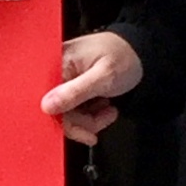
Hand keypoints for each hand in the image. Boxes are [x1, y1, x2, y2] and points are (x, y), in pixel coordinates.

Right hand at [41, 31, 143, 146]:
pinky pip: (75, 109)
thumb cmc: (123, 56)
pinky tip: (105, 108)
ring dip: (90, 119)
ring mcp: (65, 81)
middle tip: (104, 120)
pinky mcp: (73, 88)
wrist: (139, 51)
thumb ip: (75, 92)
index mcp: (58, 64)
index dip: (66, 121)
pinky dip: (91, 114)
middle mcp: (56, 72)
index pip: (49, 101)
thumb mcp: (103, 76)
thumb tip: (46, 106)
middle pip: (58, 110)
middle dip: (83, 121)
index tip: (85, 134)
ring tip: (109, 111)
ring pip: (68, 113)